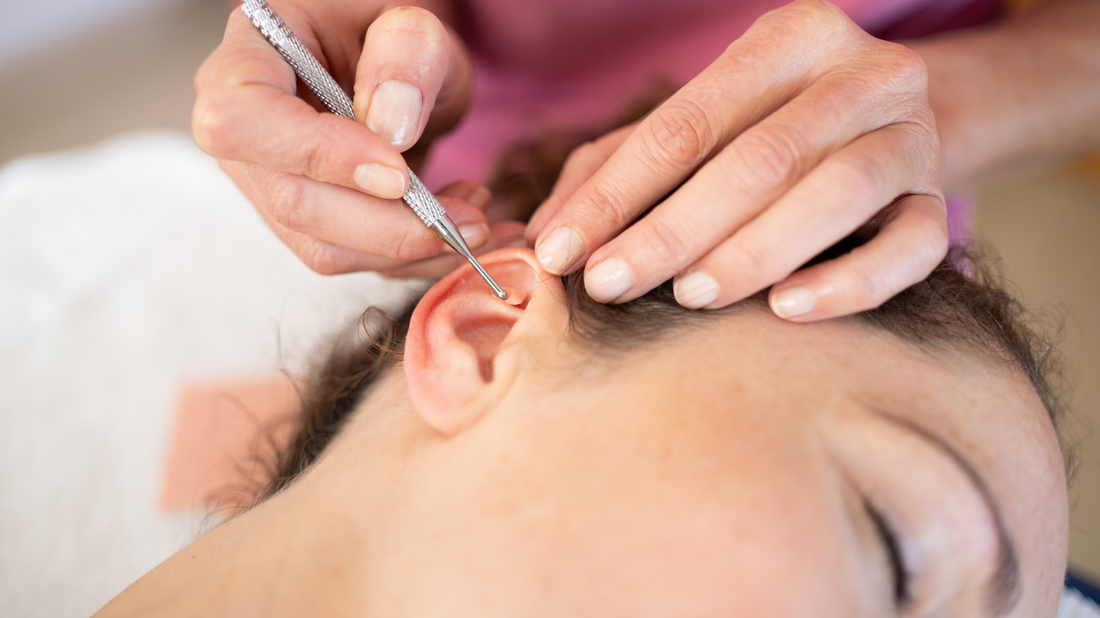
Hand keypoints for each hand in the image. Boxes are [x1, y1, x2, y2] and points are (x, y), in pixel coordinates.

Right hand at [194, 2, 502, 276]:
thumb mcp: (411, 20)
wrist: (399, 63)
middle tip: (467, 219)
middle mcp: (247, 137)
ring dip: (411, 248)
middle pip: (292, 203)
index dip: (317, 155)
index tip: (398, 173)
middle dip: (389, 225)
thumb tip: (390, 126)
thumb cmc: (391, 35)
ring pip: (326, 248)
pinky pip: (358, 261)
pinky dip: (418, 257)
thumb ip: (405, 53)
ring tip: (476, 218)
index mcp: (247, 60)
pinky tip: (462, 229)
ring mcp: (273, 188)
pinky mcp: (312, 226)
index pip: (241, 121)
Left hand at [527, 0, 946, 320]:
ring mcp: (910, 138)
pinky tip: (785, 310)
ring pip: (839, 193)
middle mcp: (862, 76)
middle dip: (673, 230)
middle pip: (761, 157)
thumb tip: (543, 236)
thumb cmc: (761, 136)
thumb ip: (611, 171)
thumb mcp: (687, 133)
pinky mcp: (940, 203)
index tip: (561, 252)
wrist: (887, 131)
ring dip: (754, 251)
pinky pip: (912, 247)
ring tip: (690, 297)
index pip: (687, 121)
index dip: (617, 192)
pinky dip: (848, 282)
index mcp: (789, 40)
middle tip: (610, 286)